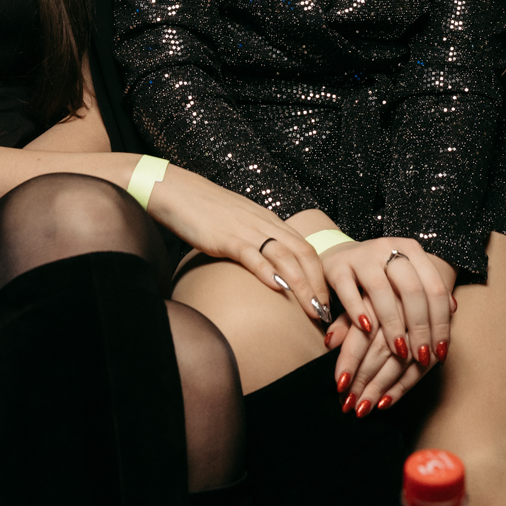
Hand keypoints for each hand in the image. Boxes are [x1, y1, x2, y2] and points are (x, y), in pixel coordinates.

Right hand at [142, 163, 331, 322]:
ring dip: (302, 286)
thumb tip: (270, 266)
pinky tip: (278, 288)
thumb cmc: (208, 211)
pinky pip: (252, 255)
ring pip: (285, 257)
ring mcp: (246, 230)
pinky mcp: (226, 238)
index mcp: (271, 222)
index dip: (320, 275)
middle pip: (303, 255)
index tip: (325, 300)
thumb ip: (258, 240)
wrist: (180, 192)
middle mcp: (265, 225)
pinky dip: (267, 271)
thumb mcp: (242, 224)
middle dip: (318, 286)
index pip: (307, 249)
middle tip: (324, 312)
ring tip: (311, 309)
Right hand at [318, 237, 455, 389]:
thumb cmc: (382, 274)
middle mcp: (388, 248)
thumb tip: (454, 310)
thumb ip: (427, 291)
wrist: (341, 255)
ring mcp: (362, 256)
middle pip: (412, 289)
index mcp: (412, 250)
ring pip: (381, 290)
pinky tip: (367, 330)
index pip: (434, 287)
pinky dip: (358, 311)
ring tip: (399, 351)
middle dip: (420, 327)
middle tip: (422, 356)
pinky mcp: (337, 267)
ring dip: (393, 324)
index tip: (441, 351)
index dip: (441, 321)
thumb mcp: (407, 278)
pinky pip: (348, 290)